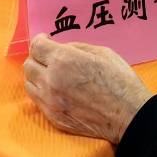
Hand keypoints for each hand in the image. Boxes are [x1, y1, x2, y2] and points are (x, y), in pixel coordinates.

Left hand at [24, 34, 152, 143]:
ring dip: (37, 75)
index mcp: (64, 60)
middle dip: (37, 57)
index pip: (36, 46)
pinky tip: (56, 89)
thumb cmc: (120, 81)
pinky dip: (42, 91)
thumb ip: (76, 48)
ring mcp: (50, 101)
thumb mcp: (102, 53)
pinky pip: (37, 101)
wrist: (128, 115)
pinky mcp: (53, 117)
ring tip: (51, 74)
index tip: (46, 39)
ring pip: (29, 83)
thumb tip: (61, 48)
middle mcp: (51, 80)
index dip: (40, 40)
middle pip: (28, 65)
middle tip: (49, 57)